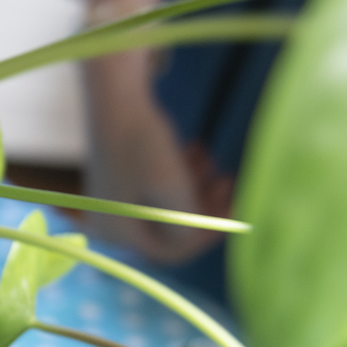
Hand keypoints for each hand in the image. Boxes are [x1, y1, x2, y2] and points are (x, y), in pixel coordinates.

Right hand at [79, 0, 232, 261]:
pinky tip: (195, 150)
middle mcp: (111, 222)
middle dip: (204, 207)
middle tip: (229, 183)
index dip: (207, 236)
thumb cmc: (143, 143)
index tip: (234, 212)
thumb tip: (206, 238)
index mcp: (118, 232)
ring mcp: (115, 200)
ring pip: (169, 206)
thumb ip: (192, 225)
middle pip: (172, 229)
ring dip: (196, 187)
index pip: (172, 252)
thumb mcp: (174, 190)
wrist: (115, 94)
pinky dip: (180, 174)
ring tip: (211, 161)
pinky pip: (159, 187)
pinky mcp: (121, 178)